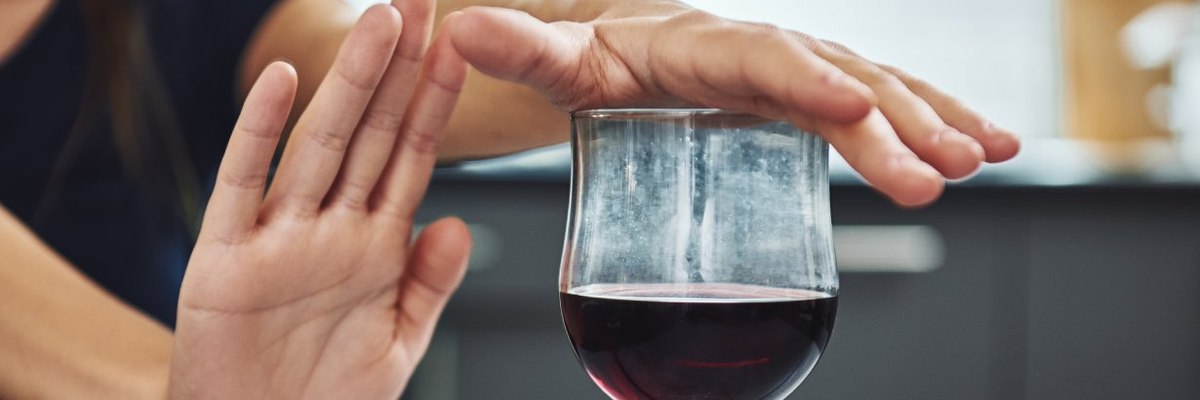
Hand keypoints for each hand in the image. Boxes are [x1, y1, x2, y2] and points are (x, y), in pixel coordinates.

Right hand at [169, 3, 468, 398]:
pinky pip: (243, 184)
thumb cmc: (326, 399)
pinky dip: (259, 133)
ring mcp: (278, 237)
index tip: (461, 46)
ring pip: (320, 145)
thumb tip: (457, 224)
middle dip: (399, 68)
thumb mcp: (398, 342)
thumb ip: (428, 284)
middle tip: (418, 3)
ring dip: (350, 83)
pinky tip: (281, 83)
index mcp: (373, 245)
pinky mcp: (225, 259)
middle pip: (370, 132)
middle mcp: (329, 228)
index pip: (411, 156)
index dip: (435, 101)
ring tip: (380, 23)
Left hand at [443, 2, 1020, 205]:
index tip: (854, 117)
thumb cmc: (594, 61)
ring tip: (983, 157)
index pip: (764, 62)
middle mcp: (763, 51)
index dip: (809, 86)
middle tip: (937, 175)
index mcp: (705, 45)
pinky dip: (938, 119)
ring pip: (877, 90)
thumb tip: (459, 29)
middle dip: (893, 126)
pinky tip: (989, 146)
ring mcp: (796, 72)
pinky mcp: (815, 100)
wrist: (626, 55)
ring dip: (933, 121)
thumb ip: (521, 48)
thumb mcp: (559, 61)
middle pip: (836, 83)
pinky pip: (885, 104)